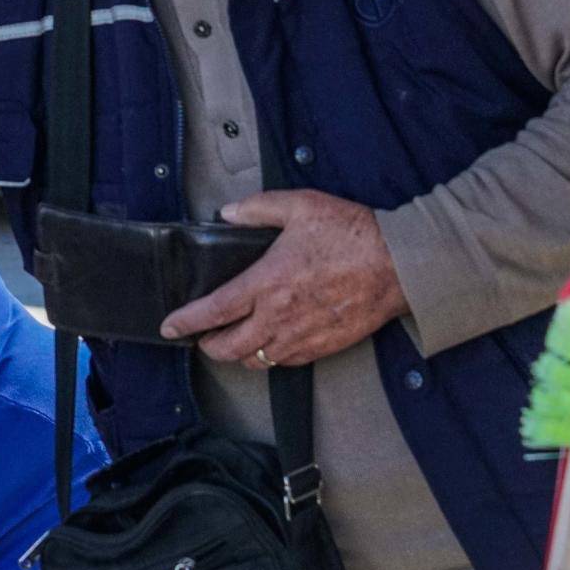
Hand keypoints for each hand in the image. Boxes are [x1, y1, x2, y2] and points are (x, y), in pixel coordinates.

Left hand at [159, 189, 406, 369]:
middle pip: (227, 347)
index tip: (169, 327)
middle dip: (207, 346)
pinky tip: (268, 346)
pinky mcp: (323, 347)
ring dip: (237, 355)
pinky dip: (269, 358)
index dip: (185, 322)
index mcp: (266, 283)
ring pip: (255, 360)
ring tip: (232, 343)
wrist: (400, 265)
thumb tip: (228, 212)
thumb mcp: (300, 206)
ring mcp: (300, 336)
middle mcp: (278, 316)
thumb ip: (258, 209)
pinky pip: (285, 363)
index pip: (212, 311)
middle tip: (202, 337)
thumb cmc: (352, 234)